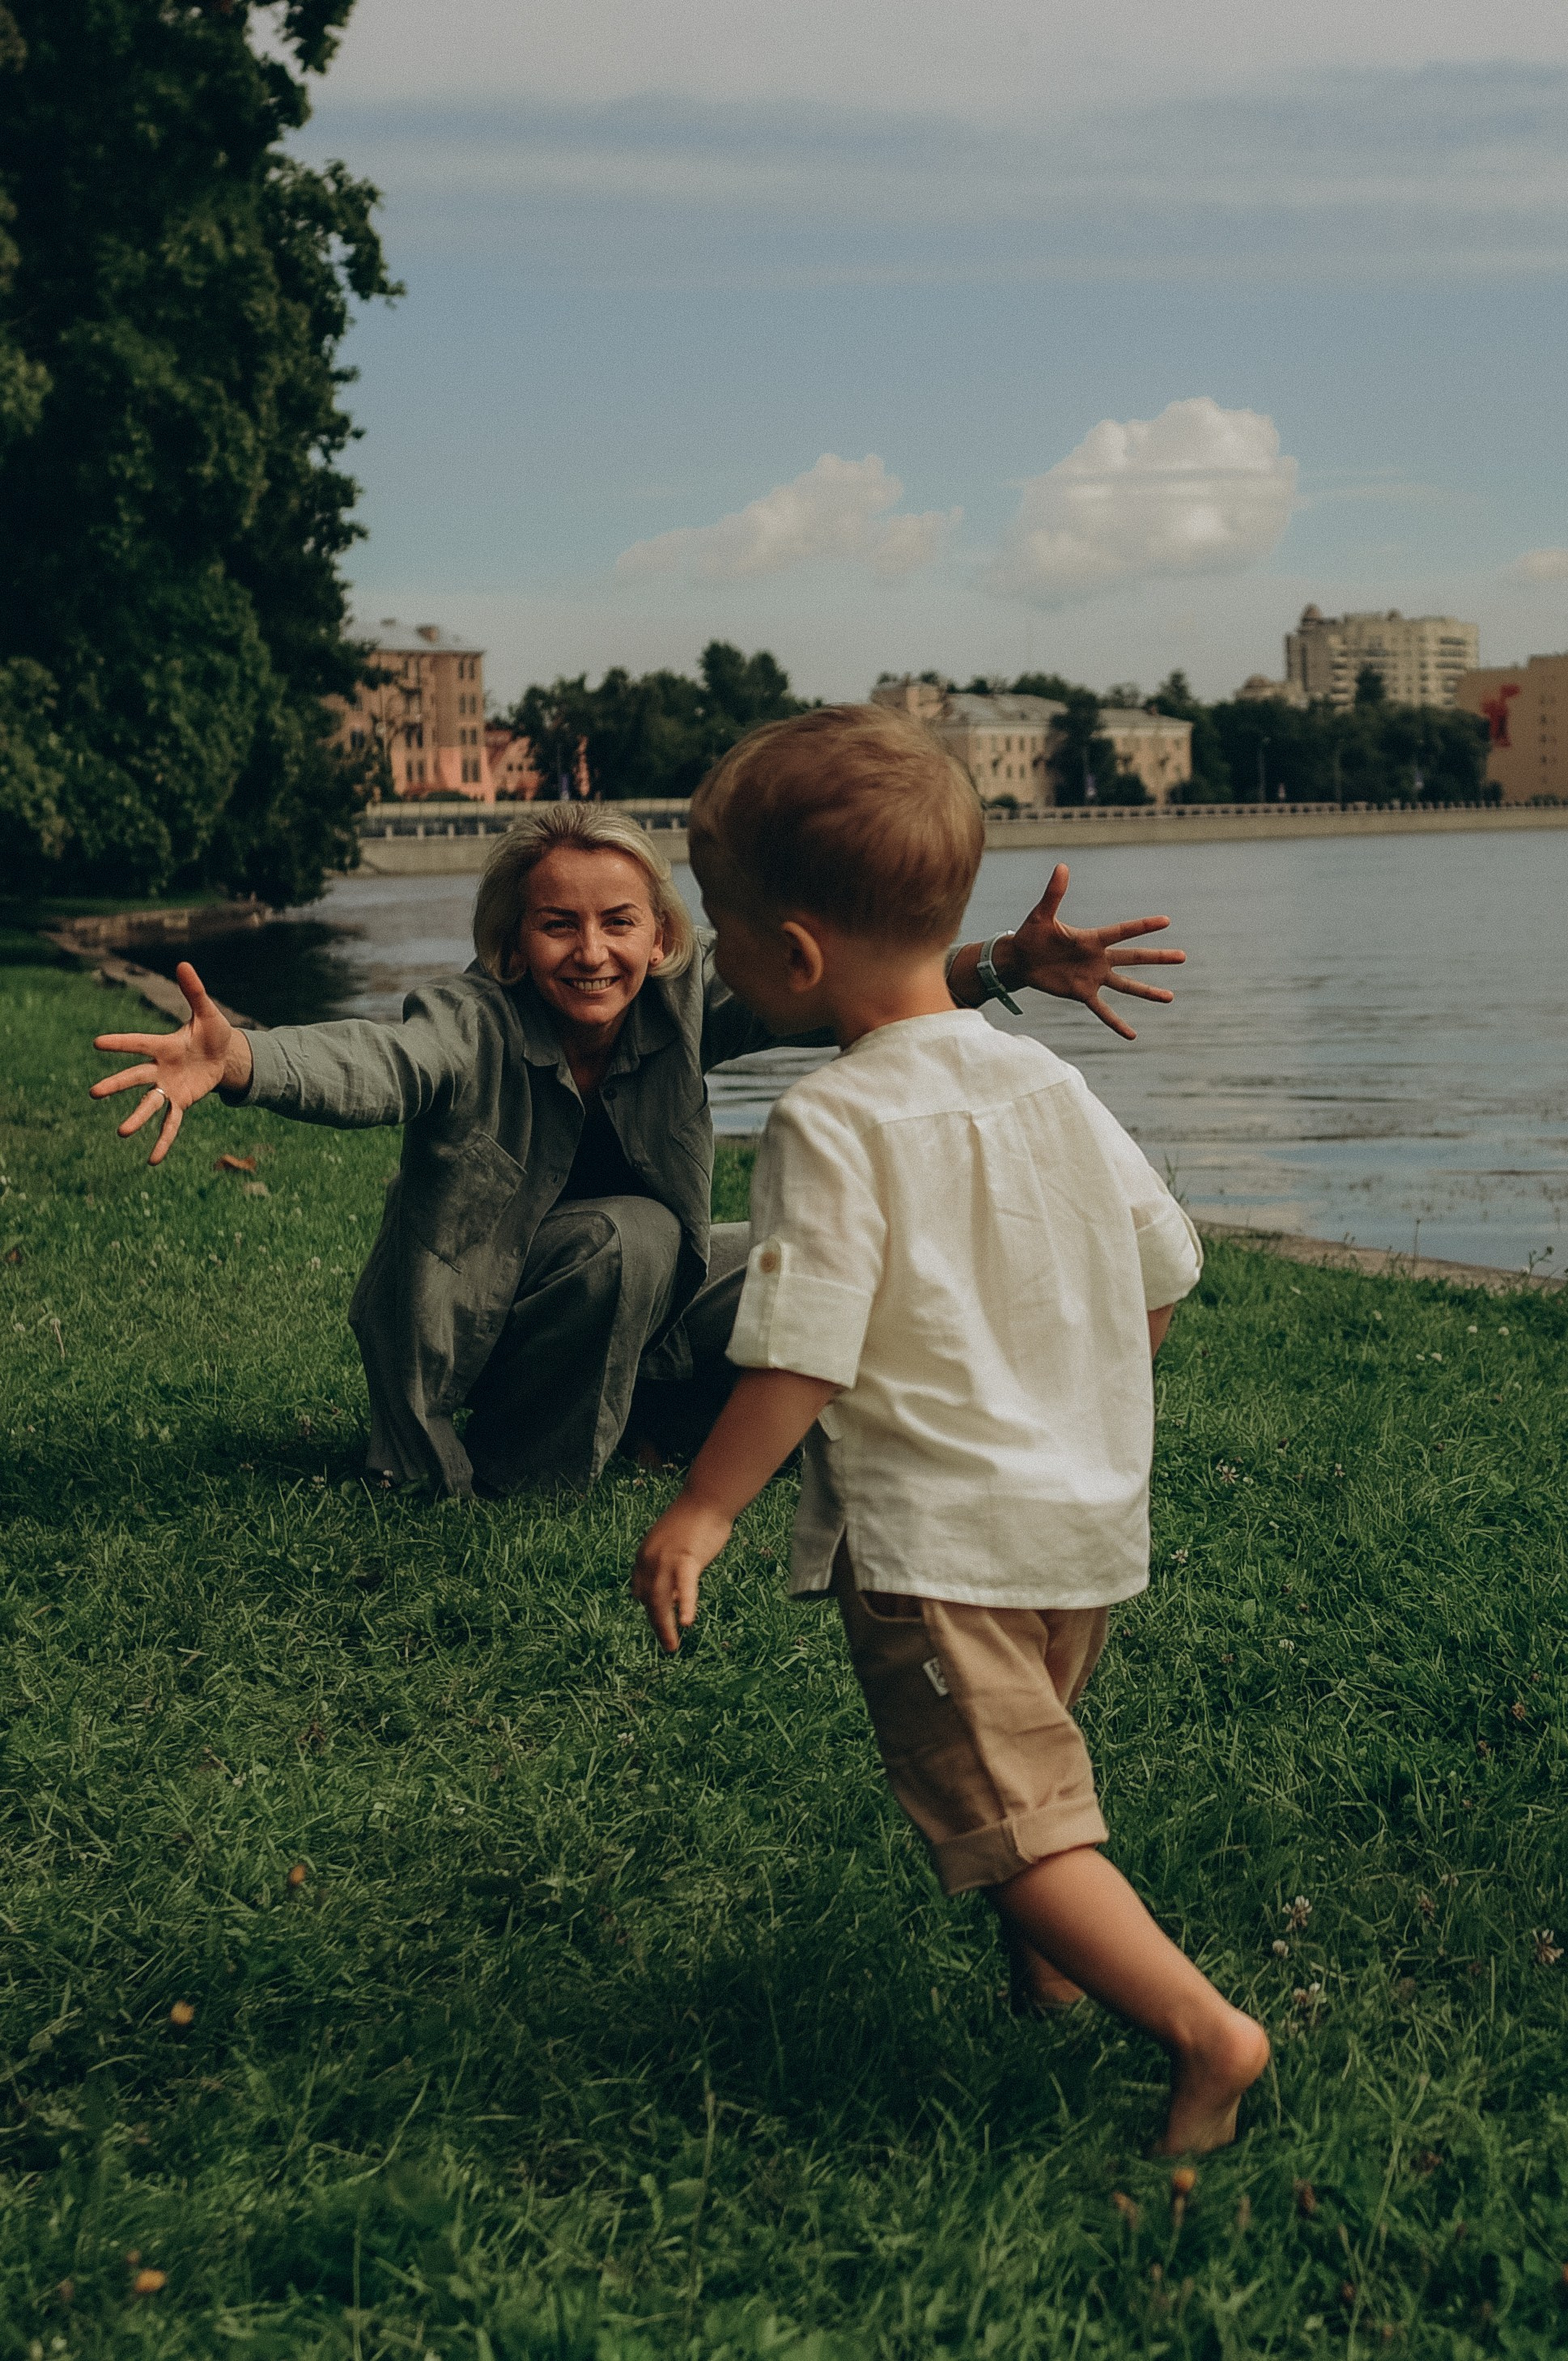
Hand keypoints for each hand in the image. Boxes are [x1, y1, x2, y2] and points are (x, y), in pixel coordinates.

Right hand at [89, 961, 250, 1164]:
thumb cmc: (212, 1032)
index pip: (139, 1043)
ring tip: (122, 1132)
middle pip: (136, 1077)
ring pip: (149, 1104)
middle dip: (117, 1084)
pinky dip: (163, 1141)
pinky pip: (171, 1124)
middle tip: (94, 1092)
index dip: (120, 1043)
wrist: (225, 1056)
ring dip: (137, 1118)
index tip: (97, 1043)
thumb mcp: (208, 1013)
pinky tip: (153, 1160)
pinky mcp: (181, 1103)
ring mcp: (169, 1088)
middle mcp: (160, 1069)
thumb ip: (194, 991)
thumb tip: (183, 963)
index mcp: (163, 1045)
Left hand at [632, 1491, 734, 1651]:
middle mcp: (649, 1559)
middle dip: (656, 1625)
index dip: (649, 1608)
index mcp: (644, 1555)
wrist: (707, 1498)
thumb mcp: (675, 1548)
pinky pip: (685, 1586)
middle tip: (667, 1646)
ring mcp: (666, 1559)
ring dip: (664, 1627)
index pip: (640, 1590)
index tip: (660, 1622)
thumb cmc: (695, 1521)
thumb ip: (671, 1571)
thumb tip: (675, 1596)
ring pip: (660, 1600)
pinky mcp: (686, 1558)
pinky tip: (686, 1622)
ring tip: (671, 1646)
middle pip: (648, 1600)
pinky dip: (685, 1605)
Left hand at [999, 862, 1184, 1040]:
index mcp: (1092, 939)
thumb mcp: (1042, 915)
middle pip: (1133, 958)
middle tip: (1182, 956)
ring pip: (1126, 985)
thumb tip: (1062, 866)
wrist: (1020, 959)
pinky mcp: (1082, 994)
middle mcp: (1098, 958)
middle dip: (1157, 958)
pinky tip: (1132, 1035)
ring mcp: (1093, 977)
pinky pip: (1103, 1011)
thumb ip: (1054, 893)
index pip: (1122, 931)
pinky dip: (1116, 1023)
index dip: (1143, 926)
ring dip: (1147, 992)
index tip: (1166, 921)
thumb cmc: (1031, 934)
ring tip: (1170, 997)